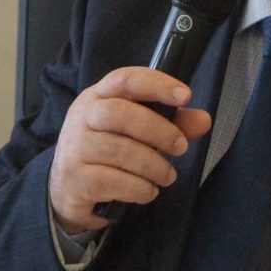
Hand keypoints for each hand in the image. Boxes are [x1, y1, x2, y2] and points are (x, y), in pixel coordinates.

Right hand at [48, 67, 212, 234]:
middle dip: (159, 130)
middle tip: (181, 147)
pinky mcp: (74, 178)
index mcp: (98, 96)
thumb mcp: (136, 131)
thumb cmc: (108, 151)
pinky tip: (148, 191)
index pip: (125, 79)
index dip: (156, 84)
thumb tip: (204, 120)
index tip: (185, 96)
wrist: (66, 188)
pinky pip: (112, 181)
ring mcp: (74, 148)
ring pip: (119, 150)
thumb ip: (171, 123)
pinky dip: (139, 188)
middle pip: (121, 113)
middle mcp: (81, 117)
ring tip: (168, 176)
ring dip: (153, 166)